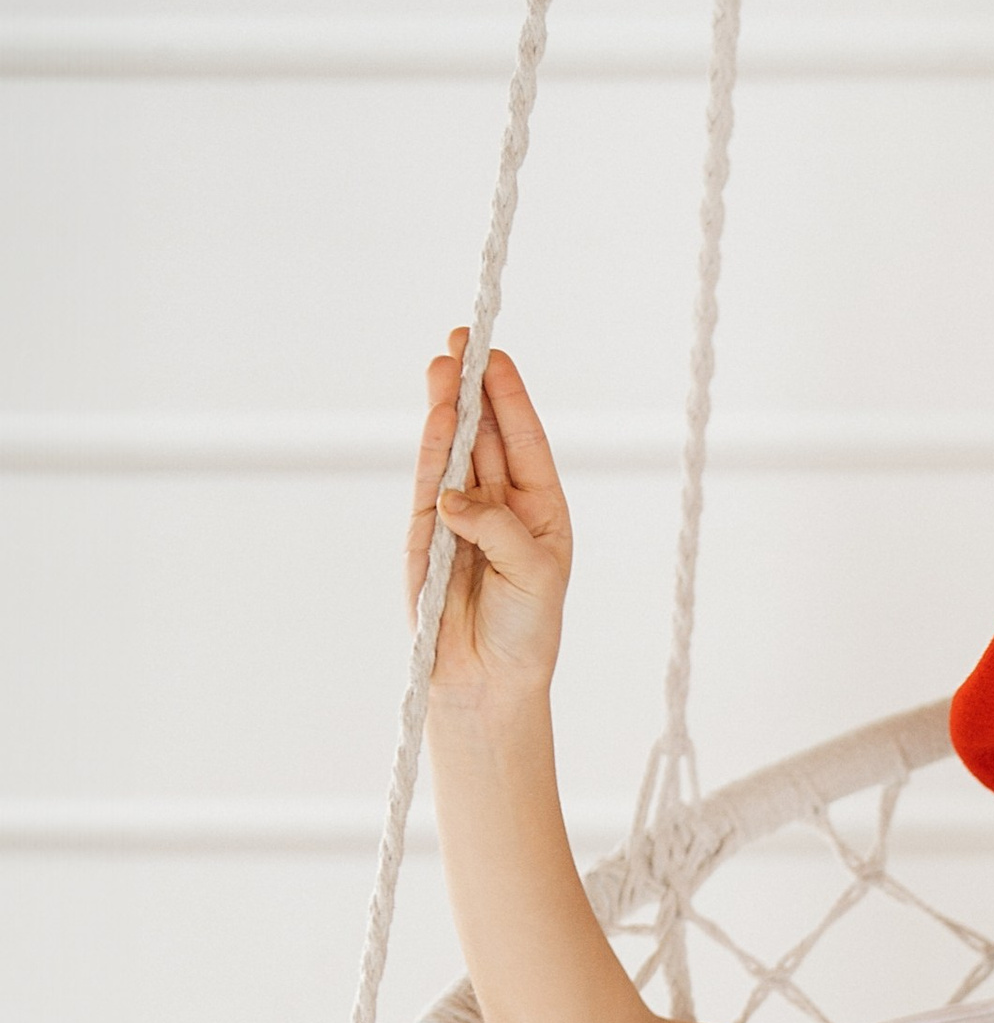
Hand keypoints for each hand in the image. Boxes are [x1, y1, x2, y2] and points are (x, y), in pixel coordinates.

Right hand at [406, 333, 573, 702]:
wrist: (487, 682)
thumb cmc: (525, 631)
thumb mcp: (534, 574)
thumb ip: (497, 528)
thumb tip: (452, 495)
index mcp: (540, 509)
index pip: (525, 441)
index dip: (510, 398)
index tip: (497, 357)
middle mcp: (499, 504)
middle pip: (485, 434)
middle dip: (474, 387)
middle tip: (463, 339)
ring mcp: (458, 515)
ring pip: (453, 450)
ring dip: (448, 406)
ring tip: (444, 362)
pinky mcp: (423, 536)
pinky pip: (427, 483)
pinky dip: (432, 449)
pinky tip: (437, 414)